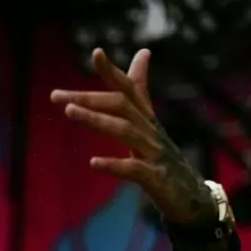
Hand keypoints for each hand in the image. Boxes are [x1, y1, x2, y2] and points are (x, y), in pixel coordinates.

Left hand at [50, 48, 215, 225]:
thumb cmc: (165, 161)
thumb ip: (140, 92)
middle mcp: (151, 131)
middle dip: (89, 98)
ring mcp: (155, 155)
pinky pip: (134, 170)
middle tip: (57, 96)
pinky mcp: (156, 179)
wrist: (193, 198)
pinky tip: (93, 162)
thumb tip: (143, 52)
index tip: (96, 53)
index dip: (113, 71)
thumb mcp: (150, 125)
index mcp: (147, 120)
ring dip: (97, 120)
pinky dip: (114, 165)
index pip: (129, 89)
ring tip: (69, 112)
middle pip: (121, 105)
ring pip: (126, 131)